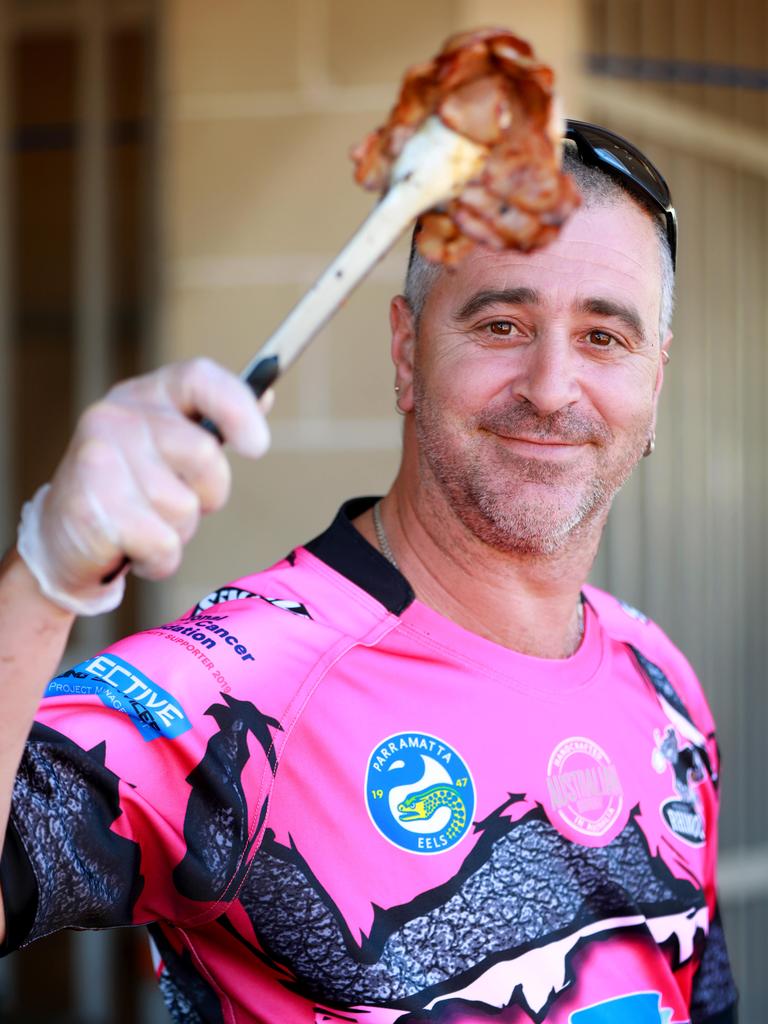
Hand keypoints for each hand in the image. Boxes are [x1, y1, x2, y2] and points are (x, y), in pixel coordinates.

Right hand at [17, 358, 271, 614]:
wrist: (62, 542)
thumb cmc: (131, 493)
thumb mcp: (171, 450)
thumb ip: (214, 424)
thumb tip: (265, 397)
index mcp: (146, 395)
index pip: (199, 377)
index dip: (237, 407)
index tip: (258, 446)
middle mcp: (118, 416)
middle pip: (204, 453)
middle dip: (208, 494)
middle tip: (178, 505)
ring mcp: (99, 458)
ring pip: (184, 506)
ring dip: (178, 532)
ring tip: (145, 526)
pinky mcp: (92, 506)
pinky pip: (161, 543)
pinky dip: (158, 560)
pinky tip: (131, 549)